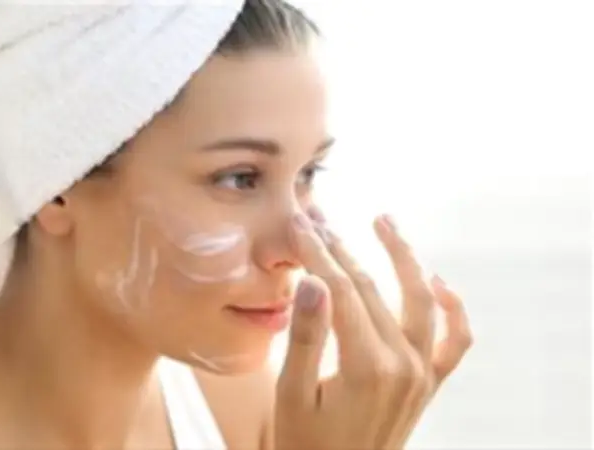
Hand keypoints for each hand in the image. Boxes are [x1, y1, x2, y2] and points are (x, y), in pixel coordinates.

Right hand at [274, 210, 472, 449]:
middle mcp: (403, 365)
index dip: (318, 253)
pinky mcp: (429, 383)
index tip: (301, 224)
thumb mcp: (291, 395)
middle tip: (319, 218)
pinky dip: (453, 310)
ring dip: (403, 258)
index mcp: (366, 367)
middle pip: (370, 289)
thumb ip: (306, 338)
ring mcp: (422, 373)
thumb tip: (313, 282)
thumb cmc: (306, 444)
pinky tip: (439, 282)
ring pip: (419, 300)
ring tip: (384, 222)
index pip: (340, 291)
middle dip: (341, 248)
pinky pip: (454, 341)